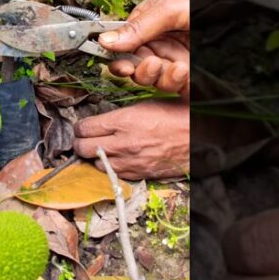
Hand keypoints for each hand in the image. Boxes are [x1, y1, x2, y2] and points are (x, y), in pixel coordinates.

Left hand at [71, 99, 188, 179]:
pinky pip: (113, 174)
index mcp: (123, 121)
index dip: (80, 127)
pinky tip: (115, 160)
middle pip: (83, 148)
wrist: (199, 137)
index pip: (84, 127)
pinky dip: (110, 168)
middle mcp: (122, 143)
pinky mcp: (138, 174)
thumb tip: (100, 121)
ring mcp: (129, 161)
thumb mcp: (145, 104)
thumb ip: (119, 115)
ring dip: (95, 157)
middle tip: (83, 139)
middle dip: (79, 143)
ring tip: (101, 150)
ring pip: (95, 164)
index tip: (82, 126)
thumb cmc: (175, 116)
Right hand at [99, 0, 189, 93]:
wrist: (238, 5)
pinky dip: (175, 81)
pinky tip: (182, 70)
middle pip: (134, 68)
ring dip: (159, 76)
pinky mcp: (188, 72)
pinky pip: (173, 85)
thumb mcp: (169, 8)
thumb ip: (137, 28)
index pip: (121, 47)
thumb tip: (105, 40)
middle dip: (140, 70)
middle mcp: (157, 42)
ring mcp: (173, 57)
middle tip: (151, 64)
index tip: (121, 66)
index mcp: (146, 23)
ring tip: (171, 66)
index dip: (119, 59)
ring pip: (152, 80)